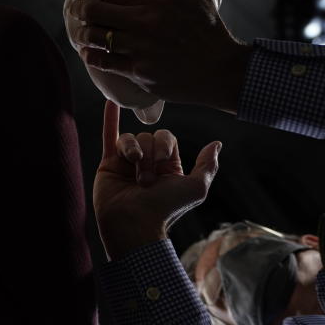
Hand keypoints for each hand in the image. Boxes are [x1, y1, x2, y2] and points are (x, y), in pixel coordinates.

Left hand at [69, 0, 251, 113]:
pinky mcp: (139, 72)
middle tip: (74, 9)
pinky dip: (92, 56)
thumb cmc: (210, 30)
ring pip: (97, 38)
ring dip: (83, 34)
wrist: (220, 70)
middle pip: (97, 12)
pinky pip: (106, 62)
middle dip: (80, 9)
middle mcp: (145, 23)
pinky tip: (87, 53)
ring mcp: (140, 49)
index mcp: (158, 0)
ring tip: (80, 33)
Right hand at [93, 100, 220, 259]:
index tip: (163, 163)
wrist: (133, 223)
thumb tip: (216, 143)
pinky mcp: (109, 164)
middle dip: (148, 155)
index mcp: (168, 167)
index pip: (166, 138)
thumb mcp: (196, 188)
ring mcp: (127, 162)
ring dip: (132, 152)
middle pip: (147, 137)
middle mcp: (148, 162)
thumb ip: (207, 165)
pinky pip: (109, 136)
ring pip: (130, 139)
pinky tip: (110, 102)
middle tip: (146, 180)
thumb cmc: (166, 209)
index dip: (164, 146)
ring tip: (132, 172)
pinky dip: (110, 119)